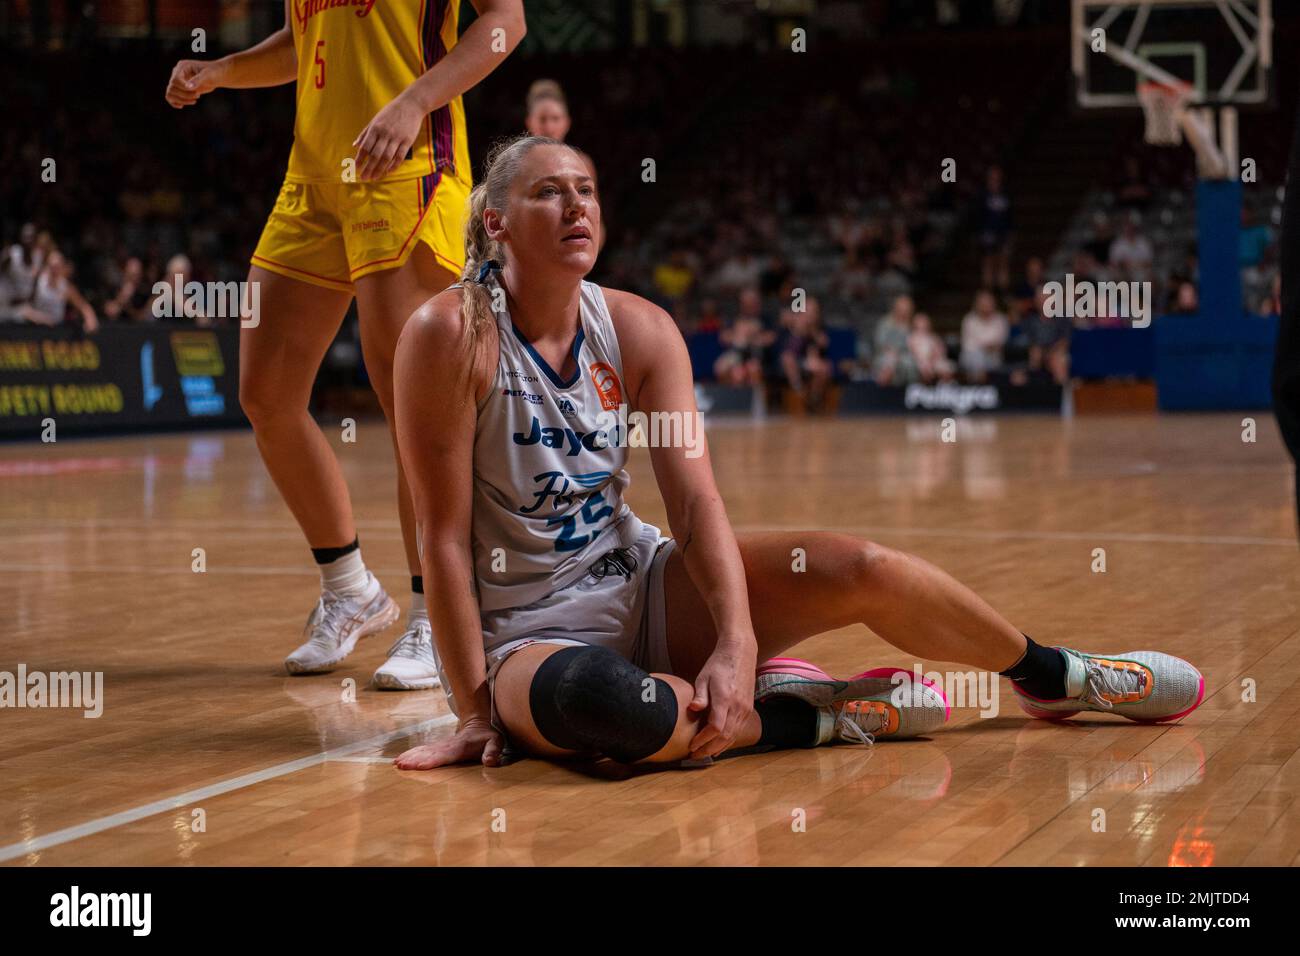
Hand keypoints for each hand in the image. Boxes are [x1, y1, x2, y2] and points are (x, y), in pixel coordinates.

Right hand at [165, 59, 226, 108]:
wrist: (216, 76)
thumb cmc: (213, 72)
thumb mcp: (208, 75)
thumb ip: (198, 80)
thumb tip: (188, 87)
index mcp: (182, 66)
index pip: (175, 80)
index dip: (184, 89)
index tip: (196, 91)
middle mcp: (177, 73)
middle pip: (172, 88)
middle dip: (185, 95)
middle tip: (198, 95)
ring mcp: (178, 81)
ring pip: (170, 93)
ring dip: (181, 100)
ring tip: (194, 100)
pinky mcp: (180, 89)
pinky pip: (170, 97)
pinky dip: (175, 102)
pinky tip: (182, 106)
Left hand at [353, 91, 425, 181]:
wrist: (411, 105)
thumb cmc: (391, 112)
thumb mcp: (375, 120)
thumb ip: (365, 133)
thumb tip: (355, 145)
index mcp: (375, 128)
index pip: (365, 147)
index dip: (360, 159)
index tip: (355, 168)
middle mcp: (385, 134)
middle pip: (375, 155)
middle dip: (368, 168)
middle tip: (364, 178)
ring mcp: (397, 138)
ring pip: (387, 157)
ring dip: (379, 169)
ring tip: (374, 177)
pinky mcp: (407, 141)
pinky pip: (400, 156)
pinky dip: (394, 165)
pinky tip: (388, 172)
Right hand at [394, 714, 503, 769]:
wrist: (478, 722)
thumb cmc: (487, 736)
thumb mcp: (496, 742)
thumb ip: (493, 751)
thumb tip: (490, 762)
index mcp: (459, 747)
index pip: (444, 755)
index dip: (432, 760)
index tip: (419, 765)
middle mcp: (447, 746)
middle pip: (428, 753)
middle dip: (414, 759)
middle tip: (400, 765)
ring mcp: (440, 746)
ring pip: (423, 751)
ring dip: (410, 757)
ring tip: (396, 764)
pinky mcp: (436, 748)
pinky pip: (422, 751)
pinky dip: (410, 755)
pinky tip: (400, 760)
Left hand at [687, 637, 756, 758]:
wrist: (740, 653)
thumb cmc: (718, 664)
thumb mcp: (704, 677)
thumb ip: (700, 696)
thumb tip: (693, 710)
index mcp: (725, 698)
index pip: (715, 728)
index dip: (703, 740)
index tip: (691, 745)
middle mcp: (737, 706)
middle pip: (724, 737)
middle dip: (709, 749)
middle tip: (695, 756)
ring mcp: (745, 709)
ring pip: (733, 736)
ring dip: (718, 748)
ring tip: (704, 754)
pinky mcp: (748, 709)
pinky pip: (738, 730)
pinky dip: (728, 741)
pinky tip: (718, 746)